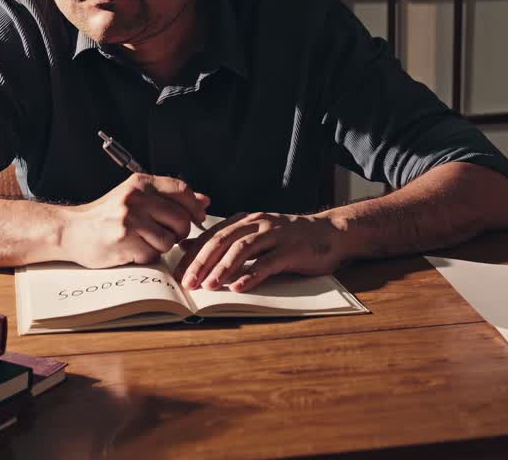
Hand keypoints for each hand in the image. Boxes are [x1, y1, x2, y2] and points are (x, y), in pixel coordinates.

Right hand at [61, 174, 209, 267]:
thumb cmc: (106, 214)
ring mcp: (130, 221)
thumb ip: (169, 198)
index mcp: (140, 183)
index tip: (198, 218)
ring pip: (169, 240)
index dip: (195, 206)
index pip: (182, 190)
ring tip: (143, 240)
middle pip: (181, 219)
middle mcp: (136, 199)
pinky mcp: (125, 242)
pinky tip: (132, 249)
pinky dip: (146, 256)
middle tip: (167, 234)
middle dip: (179, 232)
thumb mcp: (136, 197)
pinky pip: (152, 255)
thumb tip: (204, 201)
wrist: (73, 229)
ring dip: (161, 246)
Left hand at [178, 212, 345, 292]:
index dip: (193, 255)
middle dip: (202, 262)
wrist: (330, 233)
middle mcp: (257, 224)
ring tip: (209, 286)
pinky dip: (251, 275)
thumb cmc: (289, 239)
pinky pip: (268, 263)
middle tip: (187, 283)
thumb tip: (188, 248)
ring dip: (223, 268)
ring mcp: (275, 235)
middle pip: (222, 241)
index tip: (177, 274)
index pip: (212, 236)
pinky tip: (239, 287)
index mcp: (245, 221)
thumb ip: (224, 242)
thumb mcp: (253, 237)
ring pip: (242, 249)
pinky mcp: (292, 250)